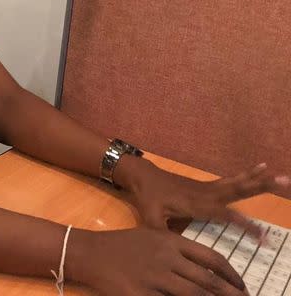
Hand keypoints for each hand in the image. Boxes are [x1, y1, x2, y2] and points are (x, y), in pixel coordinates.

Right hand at [67, 227, 247, 294]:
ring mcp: (154, 278)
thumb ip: (179, 251)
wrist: (91, 252)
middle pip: (208, 282)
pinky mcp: (141, 294)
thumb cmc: (122, 244)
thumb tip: (208, 271)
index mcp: (171, 241)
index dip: (232, 276)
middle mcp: (166, 258)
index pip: (212, 259)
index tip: (243, 288)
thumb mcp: (152, 237)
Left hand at [120, 158, 289, 238]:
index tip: (264, 238)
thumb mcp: (150, 218)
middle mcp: (207, 194)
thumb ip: (162, 234)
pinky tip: (259, 168)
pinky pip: (230, 181)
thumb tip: (169, 250)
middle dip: (261, 187)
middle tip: (286, 181)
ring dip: (259, 179)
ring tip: (282, 175)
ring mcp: (208, 188)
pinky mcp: (206, 186)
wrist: (142, 176)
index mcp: (197, 204)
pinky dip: (246, 176)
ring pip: (237, 184)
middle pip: (239, 190)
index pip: (227, 215)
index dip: (245, 227)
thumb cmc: (147, 198)